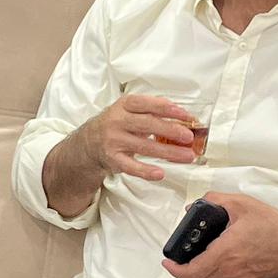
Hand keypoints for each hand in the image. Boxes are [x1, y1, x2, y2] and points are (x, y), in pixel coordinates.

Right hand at [81, 95, 199, 183]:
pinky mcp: (113, 158)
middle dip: (171, 130)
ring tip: (187, 155)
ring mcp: (114, 140)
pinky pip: (131, 167)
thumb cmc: (117, 123)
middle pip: (147, 124)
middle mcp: (117, 121)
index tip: (186, 116)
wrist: (89, 141)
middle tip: (189, 137)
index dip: (168, 109)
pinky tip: (160, 173)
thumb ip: (153, 110)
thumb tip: (182, 116)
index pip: (148, 104)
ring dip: (168, 152)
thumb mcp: (130, 110)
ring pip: (144, 146)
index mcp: (124, 105)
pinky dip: (146, 171)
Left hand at [162, 192, 277, 277]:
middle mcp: (230, 272)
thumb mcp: (242, 204)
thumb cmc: (273, 226)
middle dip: (181, 275)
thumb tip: (194, 206)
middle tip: (177, 263)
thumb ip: (215, 200)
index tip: (168, 260)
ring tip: (190, 268)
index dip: (174, 269)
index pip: (191, 272)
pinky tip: (210, 274)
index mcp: (225, 253)